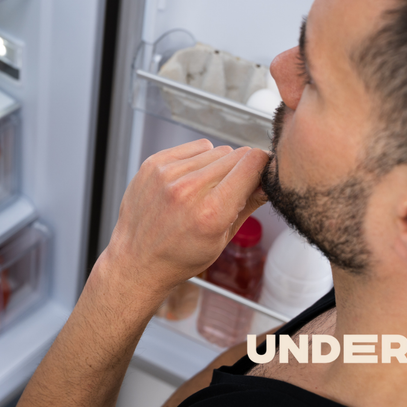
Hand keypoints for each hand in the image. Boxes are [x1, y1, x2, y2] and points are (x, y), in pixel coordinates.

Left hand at [101, 140, 269, 303]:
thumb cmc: (179, 257)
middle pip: (237, 155)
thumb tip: (269, 180)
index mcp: (211, 212)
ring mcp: (168, 174)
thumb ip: (249, 204)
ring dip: (218, 165)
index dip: (263, 166)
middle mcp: (189, 189)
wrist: (136, 260)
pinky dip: (198, 159)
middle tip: (230, 191)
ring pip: (216, 149)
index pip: (253, 163)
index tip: (263, 171)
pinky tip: (190, 180)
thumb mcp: (223, 239)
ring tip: (205, 190)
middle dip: (241, 170)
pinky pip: (194, 147)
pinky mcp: (154, 163)